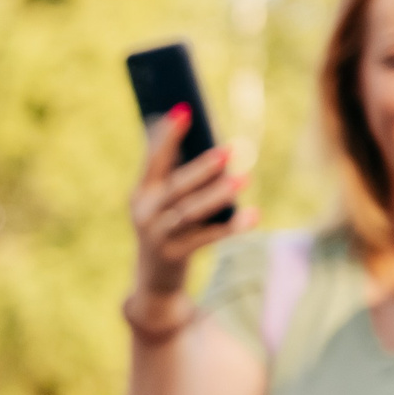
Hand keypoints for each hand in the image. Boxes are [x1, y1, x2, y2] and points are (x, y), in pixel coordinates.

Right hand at [128, 107, 256, 310]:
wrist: (154, 284)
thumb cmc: (167, 231)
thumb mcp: (163, 204)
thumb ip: (177, 176)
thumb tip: (208, 143)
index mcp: (140, 193)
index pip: (153, 160)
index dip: (167, 136)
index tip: (185, 110)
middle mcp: (144, 213)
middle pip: (176, 186)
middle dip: (203, 167)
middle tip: (231, 150)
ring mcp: (156, 236)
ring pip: (191, 211)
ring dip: (219, 194)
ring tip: (245, 179)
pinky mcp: (173, 255)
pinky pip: (206, 238)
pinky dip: (231, 227)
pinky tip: (253, 215)